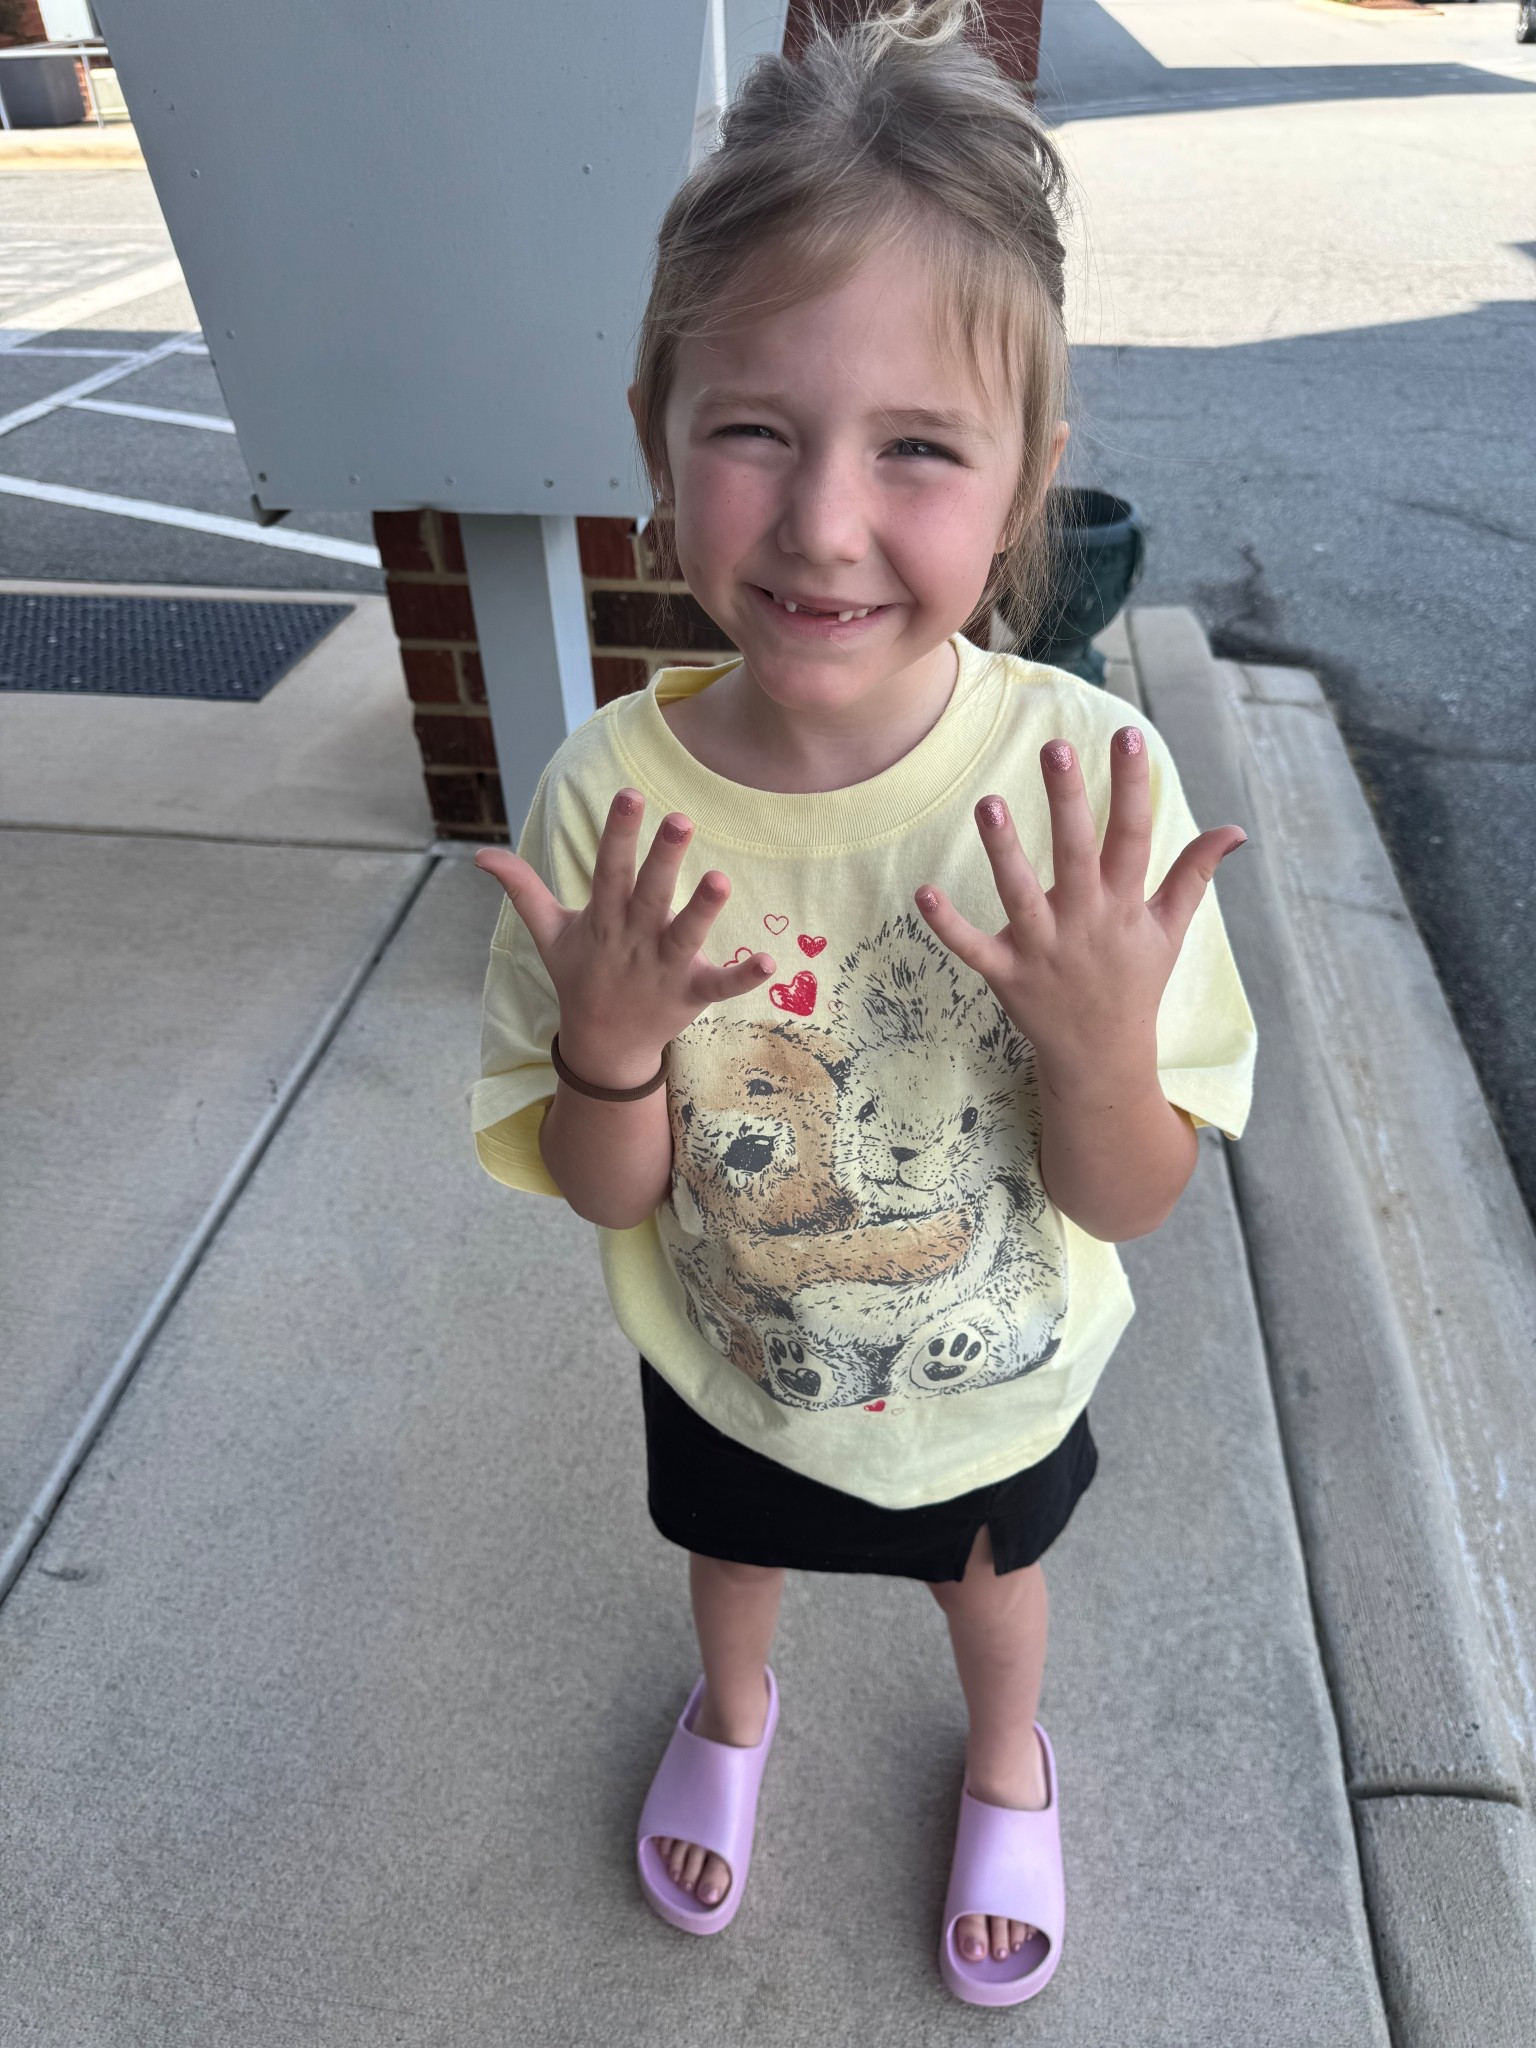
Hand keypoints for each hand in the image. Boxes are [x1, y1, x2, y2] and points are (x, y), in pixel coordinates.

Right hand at [473, 788, 775, 1089]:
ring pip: (685, 935)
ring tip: (721, 879)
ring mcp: (663, 968)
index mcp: (603, 919)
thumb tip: (481, 853)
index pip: (609, 869)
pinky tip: (769, 961)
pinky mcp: (690, 993)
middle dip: (663, 858)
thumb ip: (522, 888)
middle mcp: (634, 939)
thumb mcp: (548, 932)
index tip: (629, 793)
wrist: (602, 1045)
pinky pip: (719, 985)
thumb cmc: (579, 976)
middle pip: (648, 894)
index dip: (618, 832)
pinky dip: (743, 976)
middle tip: (681, 819)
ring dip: (703, 910)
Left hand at [913, 729, 1245, 1088]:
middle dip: (1068, 801)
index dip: (1131, 785)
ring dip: (1004, 851)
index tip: (1127, 735)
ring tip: (989, 802)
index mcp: (1124, 905)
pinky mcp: (1008, 976)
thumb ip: (1193, 875)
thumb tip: (1234, 830)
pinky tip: (923, 894)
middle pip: (1077, 854)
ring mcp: (1044, 950)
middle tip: (1056, 747)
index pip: (1133, 835)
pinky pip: (974, 948)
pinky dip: (948, 925)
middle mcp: (1085, 922)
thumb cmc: (1134, 984)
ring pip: (1021, 895)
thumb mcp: (1168, 931)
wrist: (1102, 1059)